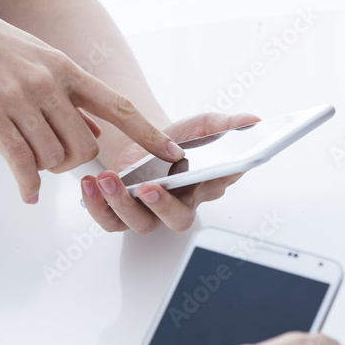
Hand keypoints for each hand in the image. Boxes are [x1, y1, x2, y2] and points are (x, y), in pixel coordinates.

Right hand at [0, 0, 182, 203]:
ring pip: (54, 158)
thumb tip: (97, 130)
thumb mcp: (40, 60)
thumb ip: (70, 96)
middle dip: (74, 162)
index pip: (119, 106)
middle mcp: (48, 83)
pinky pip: (22, 164)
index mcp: (66, 69)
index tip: (175, 154)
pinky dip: (28, 185)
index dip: (149, 134)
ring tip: (28, 155)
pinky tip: (27, 193)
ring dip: (46, 168)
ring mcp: (18, 99)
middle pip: (85, 147)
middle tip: (53, 156)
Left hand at [82, 112, 258, 232]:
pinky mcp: (122, 213)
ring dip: (121, 205)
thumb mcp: (202, 126)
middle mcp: (179, 204)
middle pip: (177, 219)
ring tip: (106, 180)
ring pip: (140, 223)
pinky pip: (110, 221)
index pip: (217, 186)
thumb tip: (254, 121)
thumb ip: (227, 125)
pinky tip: (89, 184)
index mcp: (204, 185)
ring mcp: (150, 213)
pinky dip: (97, 207)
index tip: (210, 171)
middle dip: (163, 207)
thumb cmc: (173, 142)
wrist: (141, 145)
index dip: (216, 183)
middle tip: (150, 189)